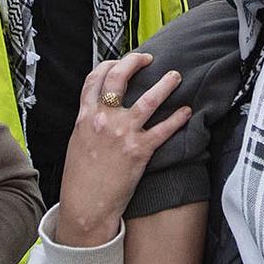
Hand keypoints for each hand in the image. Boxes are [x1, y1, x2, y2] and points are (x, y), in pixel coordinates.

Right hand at [52, 53, 190, 247]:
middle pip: (119, 78)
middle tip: (148, 59)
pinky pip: (163, 130)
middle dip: (135, 62)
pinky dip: (178, 119)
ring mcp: (122, 134)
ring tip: (174, 77)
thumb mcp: (77, 141)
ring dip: (164, 84)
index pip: (95, 79)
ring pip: (148, 100)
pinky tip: (186, 112)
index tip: (122, 61)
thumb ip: (89, 122)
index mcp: (85, 117)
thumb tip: (99, 109)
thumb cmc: (81, 178)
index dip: (110, 64)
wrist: (85, 204)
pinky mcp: (139, 151)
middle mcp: (103, 120)